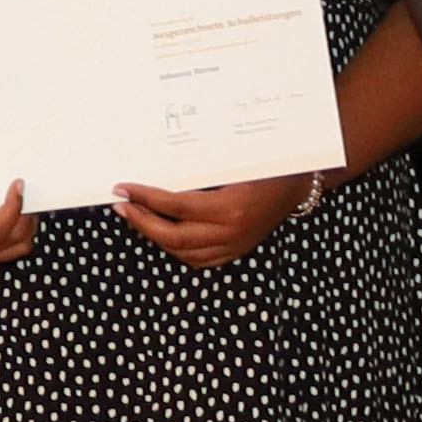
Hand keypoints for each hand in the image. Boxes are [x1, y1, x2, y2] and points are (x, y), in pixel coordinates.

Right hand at [0, 151, 36, 262]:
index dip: (11, 210)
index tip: (17, 185)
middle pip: (9, 241)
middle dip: (23, 217)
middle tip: (23, 190)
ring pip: (15, 248)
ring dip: (26, 226)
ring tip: (23, 201)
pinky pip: (11, 247)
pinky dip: (22, 231)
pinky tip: (18, 211)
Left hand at [111, 171, 311, 264]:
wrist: (299, 186)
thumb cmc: (268, 166)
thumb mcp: (236, 162)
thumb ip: (198, 170)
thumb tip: (155, 169)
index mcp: (230, 207)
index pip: (174, 205)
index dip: (144, 198)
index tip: (123, 189)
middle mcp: (231, 232)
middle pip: (172, 235)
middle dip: (140, 220)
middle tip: (121, 206)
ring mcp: (233, 246)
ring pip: (181, 251)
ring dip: (154, 235)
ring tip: (136, 217)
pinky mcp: (236, 252)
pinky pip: (198, 259)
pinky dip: (175, 249)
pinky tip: (161, 233)